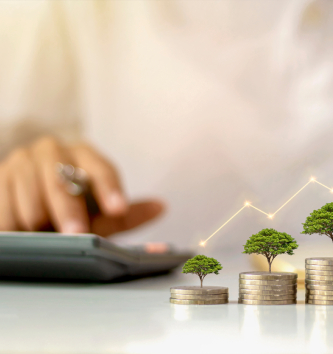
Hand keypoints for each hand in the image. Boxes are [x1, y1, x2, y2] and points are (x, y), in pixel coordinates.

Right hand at [0, 136, 163, 235]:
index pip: (101, 169)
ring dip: (39, 223)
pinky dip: (15, 226)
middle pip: (60, 181)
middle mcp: (52, 151)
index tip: (118, 209)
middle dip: (69, 211)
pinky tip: (22, 236)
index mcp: (84, 154)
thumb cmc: (70, 204)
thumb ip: (127, 213)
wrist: (25, 193)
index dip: (110, 190)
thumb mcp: (99, 210)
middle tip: (77, 234)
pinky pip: (5, 208)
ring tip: (46, 238)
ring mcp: (21, 162)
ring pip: (30, 197)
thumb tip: (161, 207)